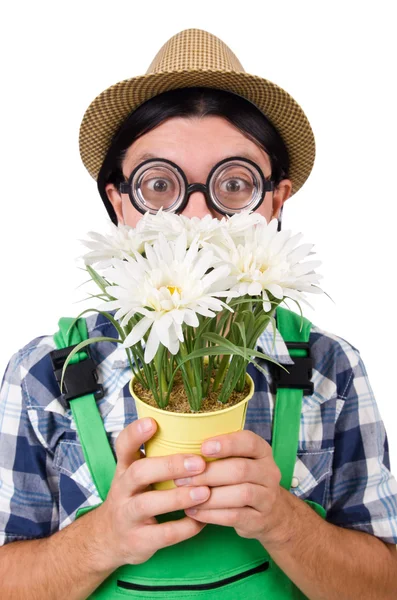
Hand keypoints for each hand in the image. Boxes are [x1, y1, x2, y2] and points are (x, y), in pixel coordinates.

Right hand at [91, 418, 210, 570]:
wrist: (108, 539)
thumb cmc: (133, 496)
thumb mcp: (134, 473)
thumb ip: (156, 455)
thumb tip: (196, 429)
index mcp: (124, 468)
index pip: (123, 445)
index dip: (135, 433)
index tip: (152, 422)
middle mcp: (122, 489)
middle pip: (139, 472)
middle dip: (169, 466)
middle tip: (199, 463)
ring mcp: (128, 515)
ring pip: (148, 504)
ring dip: (178, 497)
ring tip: (205, 492)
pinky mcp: (138, 540)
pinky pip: (163, 534)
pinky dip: (185, 527)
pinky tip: (202, 520)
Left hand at [174, 430, 288, 546]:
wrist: (270, 513)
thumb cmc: (243, 480)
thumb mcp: (239, 460)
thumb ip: (219, 453)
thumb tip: (183, 451)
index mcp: (262, 452)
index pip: (249, 441)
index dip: (226, 444)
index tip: (203, 448)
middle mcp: (269, 472)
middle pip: (240, 470)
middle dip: (208, 474)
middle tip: (182, 478)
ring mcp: (267, 497)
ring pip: (240, 495)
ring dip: (209, 496)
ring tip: (185, 497)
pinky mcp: (259, 520)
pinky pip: (234, 517)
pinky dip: (211, 514)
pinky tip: (193, 511)